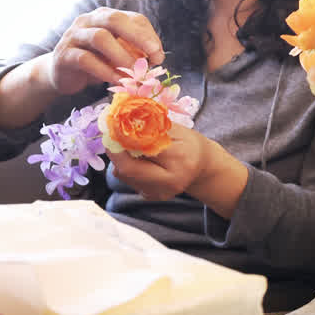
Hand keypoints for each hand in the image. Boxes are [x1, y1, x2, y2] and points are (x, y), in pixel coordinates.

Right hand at [42, 8, 164, 97]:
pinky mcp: (64, 55)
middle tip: (152, 57)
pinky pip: (85, 59)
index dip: (148, 36)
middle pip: (114, 20)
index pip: (133, 18)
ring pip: (99, 38)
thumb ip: (135, 52)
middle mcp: (88, 20)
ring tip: (135, 74)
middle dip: (137, 37)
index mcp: (106, 16)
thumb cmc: (96, 62)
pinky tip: (117, 81)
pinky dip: (105, 71)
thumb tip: (157, 57)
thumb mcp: (118, 55)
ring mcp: (74, 36)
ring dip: (122, 56)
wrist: (62, 75)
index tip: (158, 56)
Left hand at [109, 126, 224, 201]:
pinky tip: (137, 158)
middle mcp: (170, 183)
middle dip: (115, 150)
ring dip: (120, 157)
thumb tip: (123, 119)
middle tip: (112, 134)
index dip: (123, 139)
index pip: (142, 150)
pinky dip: (126, 165)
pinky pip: (128, 179)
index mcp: (181, 160)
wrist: (202, 168)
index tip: (112, 126)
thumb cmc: (190, 144)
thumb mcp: (176, 130)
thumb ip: (151, 126)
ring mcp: (159, 193)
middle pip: (127, 169)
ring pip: (123, 174)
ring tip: (127, 144)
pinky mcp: (150, 196)